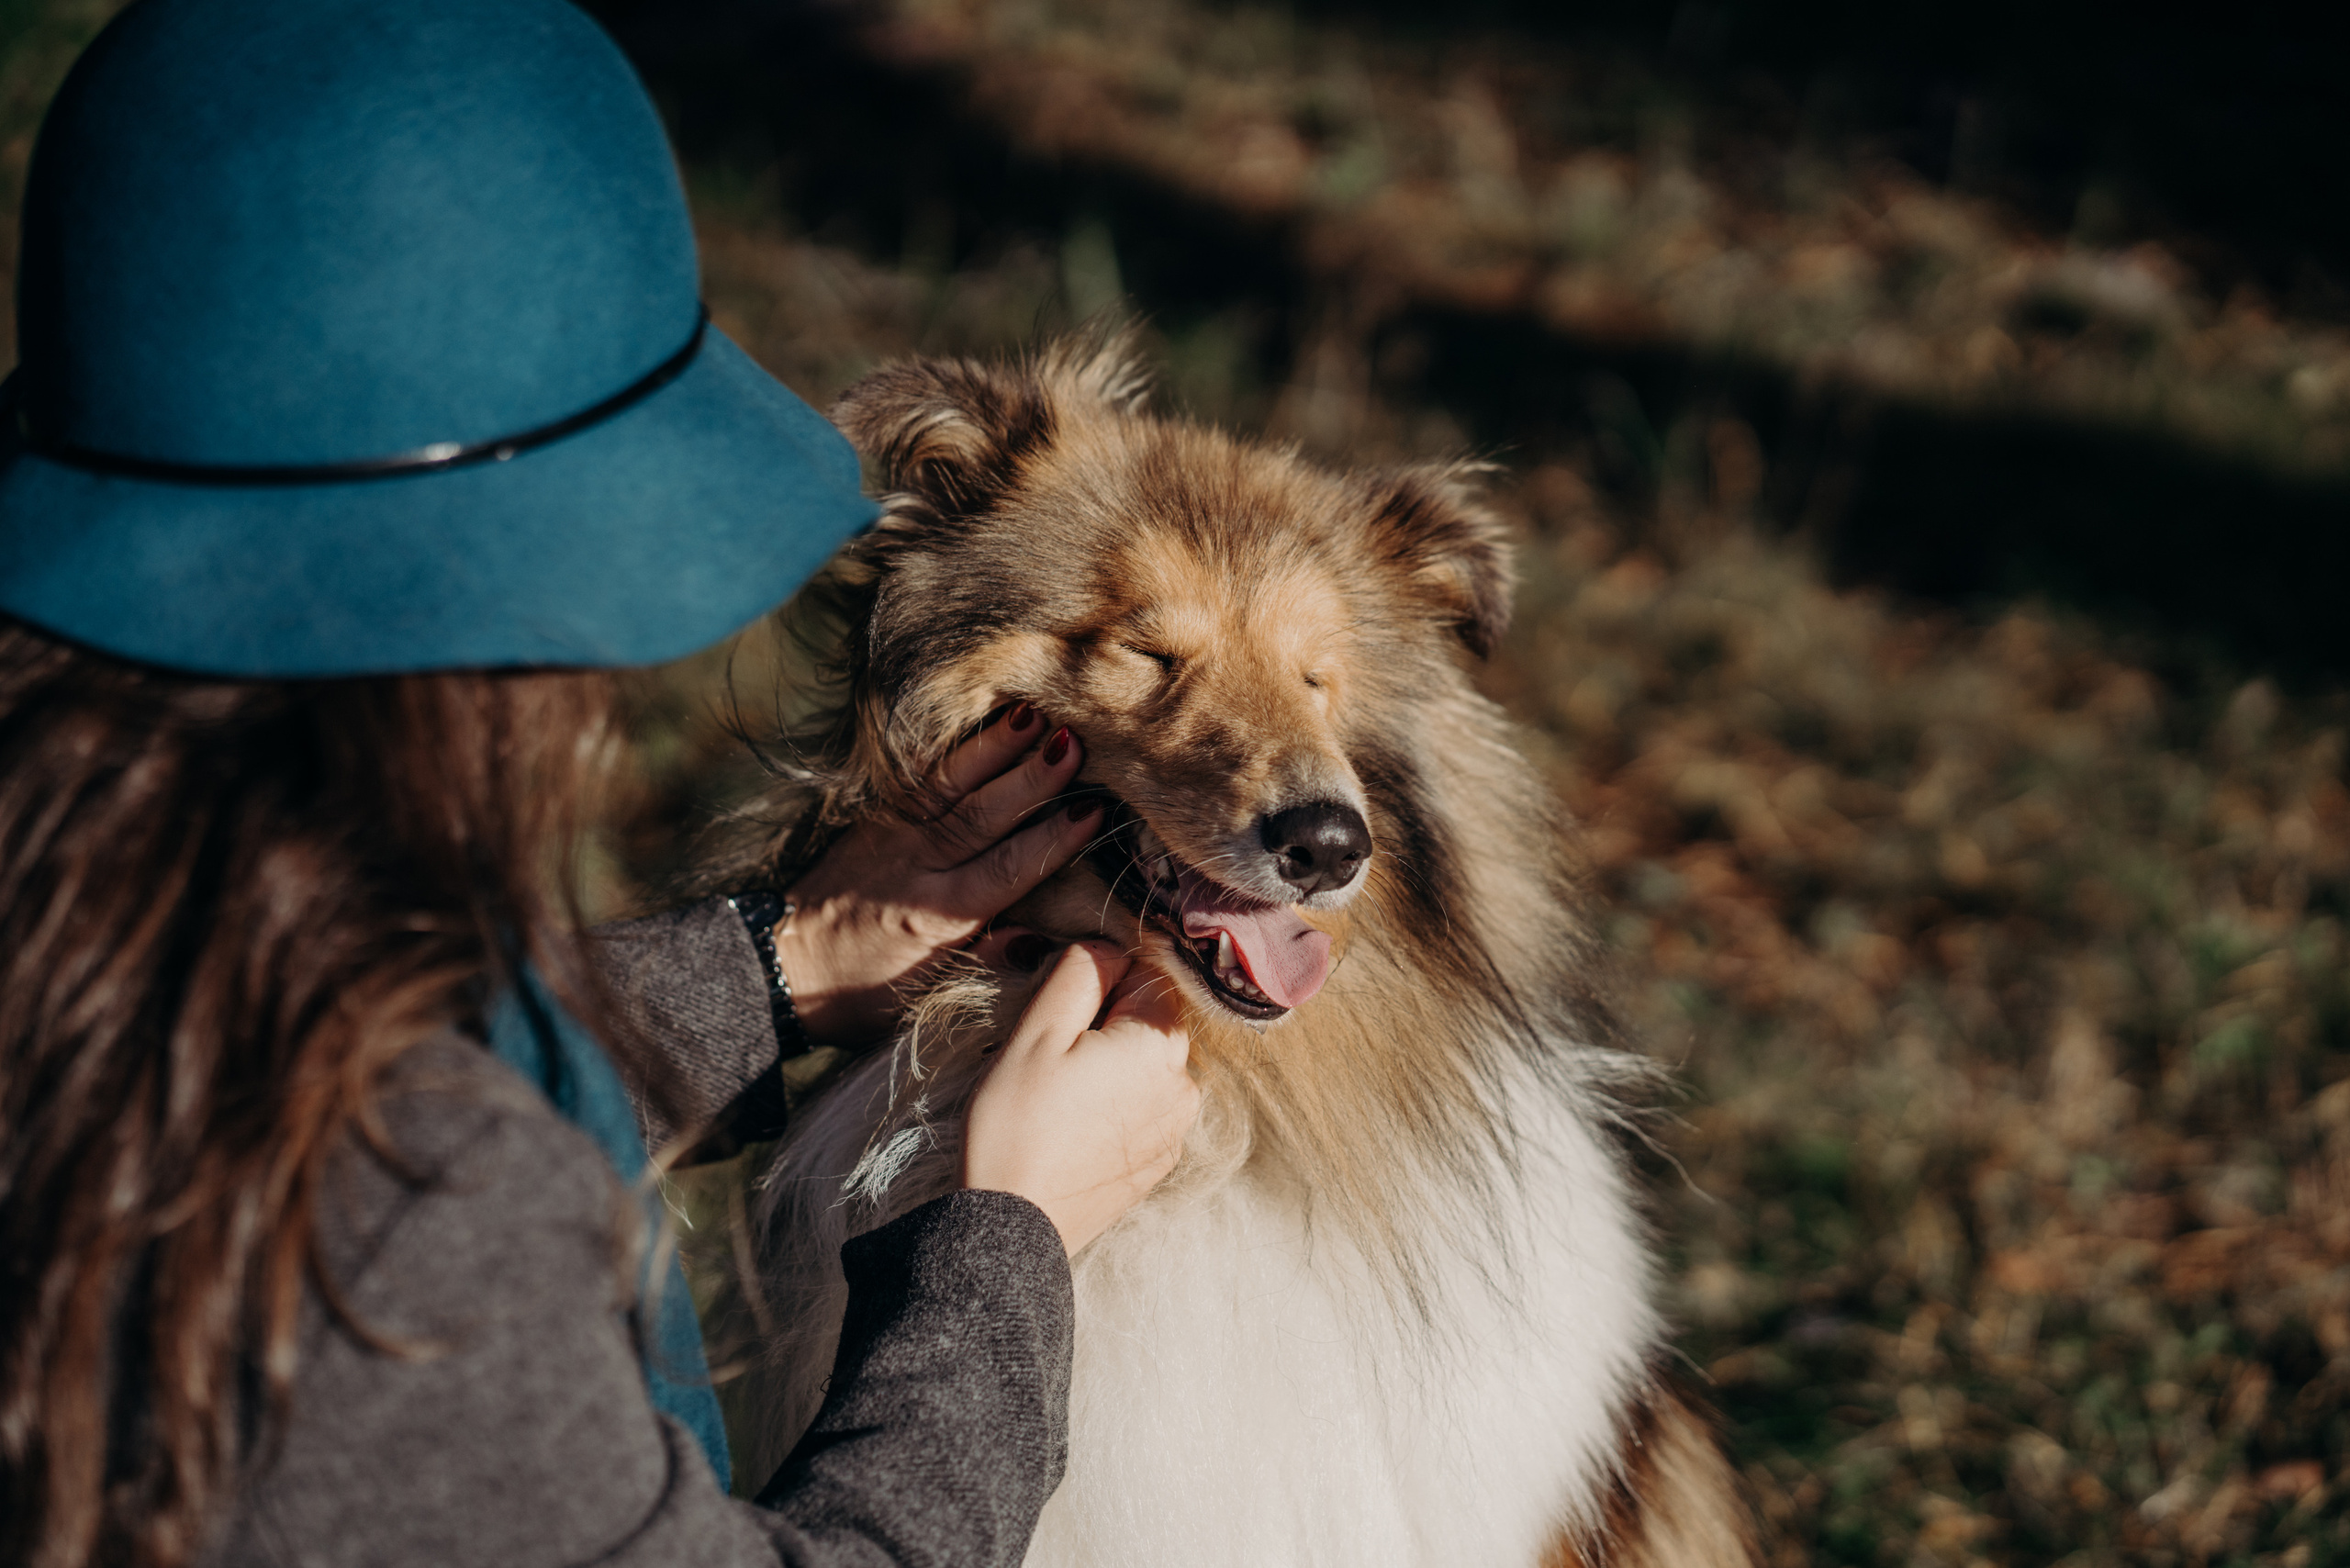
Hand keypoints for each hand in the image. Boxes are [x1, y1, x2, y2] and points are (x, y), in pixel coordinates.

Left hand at [778, 704, 1102, 1041]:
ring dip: (994, 748)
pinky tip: (982, 720)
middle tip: (1074, 744)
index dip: (1051, 839)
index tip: (1091, 811)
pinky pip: (918, 775)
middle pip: (982, 815)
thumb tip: (1042, 941)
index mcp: (938, 916)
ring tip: (1032, 715)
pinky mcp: (876, 817)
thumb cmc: (864, 990)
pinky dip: (952, 746)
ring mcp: (893, 834)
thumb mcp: (926, 995)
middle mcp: (917, 867)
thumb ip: (985, 963)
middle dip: (1031, 778)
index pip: (1006, 869)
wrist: (783, 966)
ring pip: (950, 784)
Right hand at [962, 942, 1198, 1255]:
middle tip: (1054, 1059)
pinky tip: (1074, 1130)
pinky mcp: (1158, 1164)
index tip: (1062, 1018)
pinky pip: (1144, 1112)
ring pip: (1147, 1068)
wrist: (1013, 1226)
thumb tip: (1110, 947)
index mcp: (1161, 1045)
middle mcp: (1185, 1086)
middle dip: (1107, 1027)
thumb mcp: (1037, 1031)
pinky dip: (1116, 1109)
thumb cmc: (1019, 1123)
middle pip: (1150, 1024)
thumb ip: (1080, 973)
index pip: (1147, 976)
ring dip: (1112, 1069)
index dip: (1100, 986)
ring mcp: (1175, 1131)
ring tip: (1062, 1098)